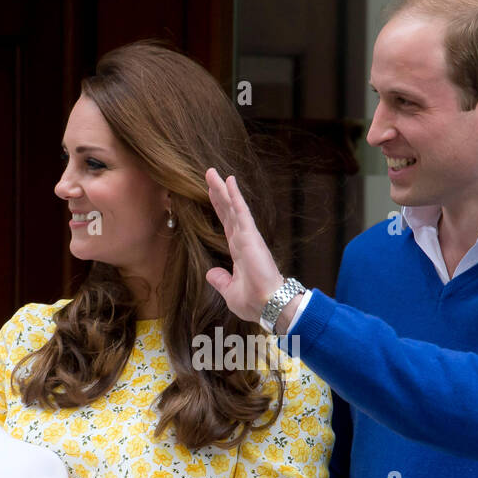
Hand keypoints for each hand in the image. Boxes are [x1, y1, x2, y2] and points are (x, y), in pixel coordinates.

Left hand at [204, 167, 285, 322]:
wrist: (268, 306)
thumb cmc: (254, 302)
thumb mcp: (230, 292)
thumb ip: (220, 280)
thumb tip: (211, 273)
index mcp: (239, 252)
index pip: (226, 224)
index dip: (219, 208)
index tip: (211, 193)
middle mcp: (243, 241)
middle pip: (228, 211)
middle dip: (218, 193)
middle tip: (209, 173)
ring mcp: (247, 237)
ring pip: (233, 207)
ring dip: (223, 189)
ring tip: (212, 172)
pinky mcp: (251, 236)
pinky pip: (241, 212)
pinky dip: (235, 196)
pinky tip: (230, 181)